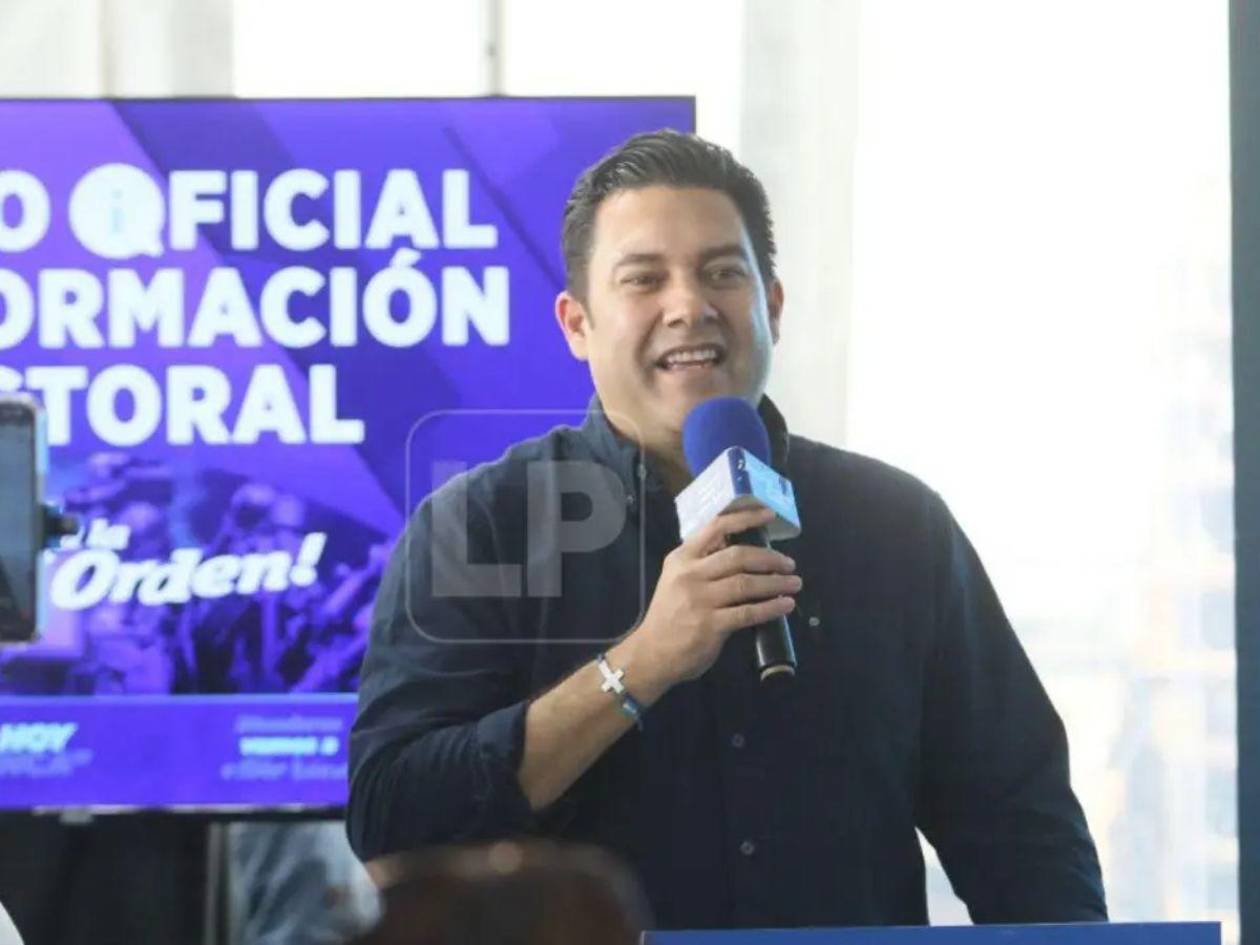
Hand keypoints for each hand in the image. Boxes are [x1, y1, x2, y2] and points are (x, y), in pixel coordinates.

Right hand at [616, 506, 801, 696]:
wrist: (651, 654)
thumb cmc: (669, 615)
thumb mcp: (677, 579)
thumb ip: (703, 564)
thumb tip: (741, 552)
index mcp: (682, 558)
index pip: (716, 527)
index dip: (746, 518)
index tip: (769, 514)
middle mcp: (690, 575)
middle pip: (738, 556)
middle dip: (769, 558)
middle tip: (789, 564)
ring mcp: (700, 600)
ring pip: (746, 584)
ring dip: (776, 583)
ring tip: (794, 584)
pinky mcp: (711, 625)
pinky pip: (748, 613)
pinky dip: (771, 608)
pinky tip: (785, 605)